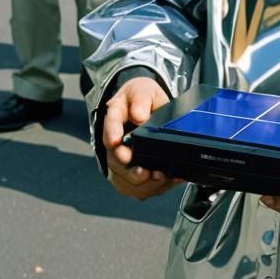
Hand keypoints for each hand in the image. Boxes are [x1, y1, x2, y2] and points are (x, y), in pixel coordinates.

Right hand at [102, 77, 182, 199]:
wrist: (144, 107)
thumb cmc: (143, 99)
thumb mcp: (144, 90)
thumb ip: (141, 100)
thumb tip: (139, 116)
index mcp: (116, 114)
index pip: (111, 123)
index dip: (112, 132)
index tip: (116, 141)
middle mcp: (112, 139)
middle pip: (114, 159)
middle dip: (129, 170)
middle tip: (144, 172)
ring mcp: (118, 159)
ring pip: (124, 179)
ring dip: (143, 184)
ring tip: (161, 178)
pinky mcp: (127, 174)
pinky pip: (136, 188)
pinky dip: (152, 189)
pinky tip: (169, 181)